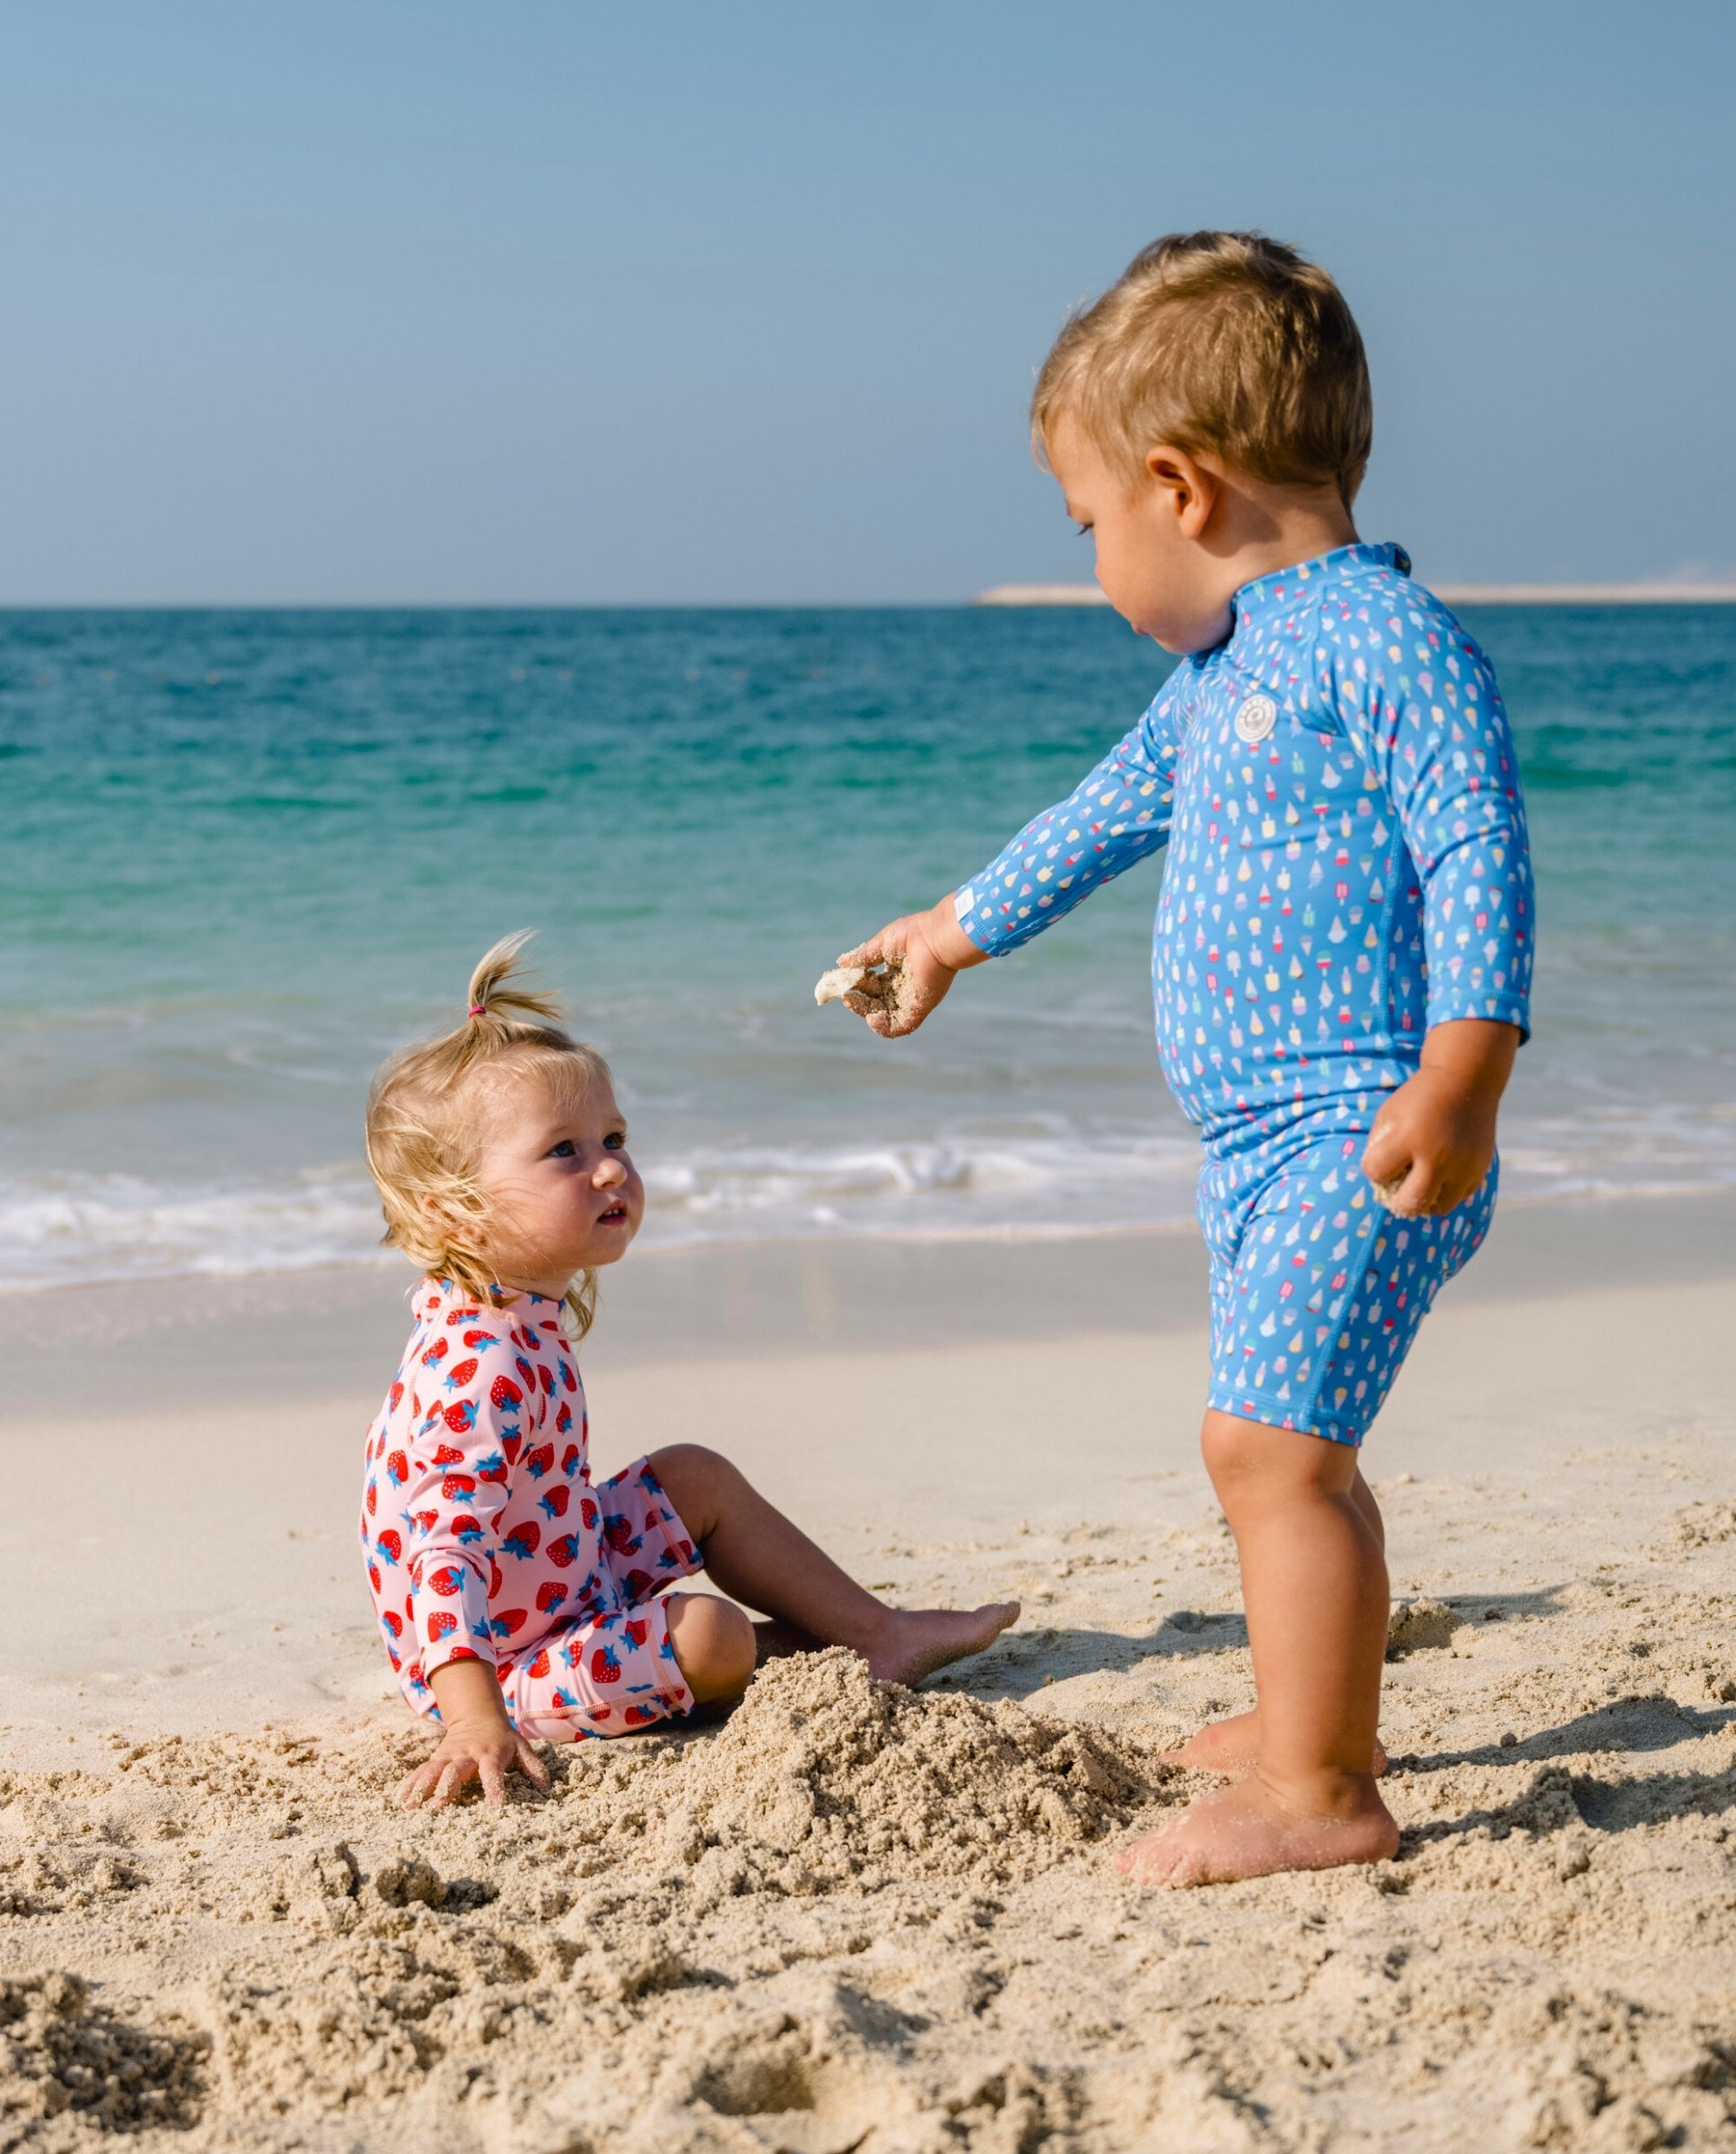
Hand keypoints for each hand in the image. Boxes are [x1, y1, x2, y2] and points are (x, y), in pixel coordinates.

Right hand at [399, 1658, 551, 1807]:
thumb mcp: (521, 1747)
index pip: (493, 1771)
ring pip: (434, 1769)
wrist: (478, 1716)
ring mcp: (449, 1755)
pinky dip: (411, 1784)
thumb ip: (533, 1766)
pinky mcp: (436, 1758)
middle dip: (448, 1786)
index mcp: (491, 1753)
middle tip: (439, 1805)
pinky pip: (422, 1771)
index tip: (496, 1806)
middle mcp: (468, 1753)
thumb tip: (546, 1788)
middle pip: (456, 1769)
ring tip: (412, 1806)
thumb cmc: (503, 1739)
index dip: (495, 1787)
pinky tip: (402, 1801)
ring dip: (423, 1787)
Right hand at [834, 898, 985, 1038]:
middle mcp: (902, 987)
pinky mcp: (918, 1009)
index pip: (871, 985)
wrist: (936, 939)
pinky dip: (883, 1028)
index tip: (841, 982)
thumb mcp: (881, 944)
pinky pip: (900, 1027)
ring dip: (865, 1013)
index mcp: (895, 971)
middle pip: (874, 1001)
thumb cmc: (913, 935)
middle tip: (846, 995)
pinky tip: (872, 1017)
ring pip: (883, 1015)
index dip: (855, 986)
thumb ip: (862, 957)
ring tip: (853, 1002)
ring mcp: (910, 1000)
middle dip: (858, 1001)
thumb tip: (840, 964)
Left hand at [1361, 1019, 1518, 1216]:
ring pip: (1437, 1208)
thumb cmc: (1420, 1098)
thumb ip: (1378, 1147)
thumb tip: (1378, 1183)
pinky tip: (1438, 1177)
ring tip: (1417, 1186)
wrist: (1466, 1080)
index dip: (1373, 1169)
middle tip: (1395, 1189)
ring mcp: (1463, 1166)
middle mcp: (1439, 1156)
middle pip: (1410, 1204)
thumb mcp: (1390, 1113)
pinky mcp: (1480, 1169)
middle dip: (1396, 1200)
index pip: (1377, 1173)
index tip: (1378, 1160)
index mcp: (1409, 1137)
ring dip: (1423, 1202)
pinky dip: (1445, 1192)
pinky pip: (1458, 1197)